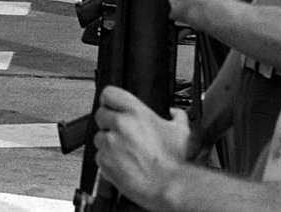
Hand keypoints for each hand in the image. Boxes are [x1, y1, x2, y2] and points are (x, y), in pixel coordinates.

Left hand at [94, 86, 189, 208]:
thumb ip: (177, 116)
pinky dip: (107, 159)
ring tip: (125, 151)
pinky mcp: (104, 161)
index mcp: (136, 113)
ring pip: (99, 136)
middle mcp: (120, 125)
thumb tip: (174, 112)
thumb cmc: (174, 161)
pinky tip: (122, 163)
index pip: (109, 93)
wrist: (169, 187)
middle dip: (109, 122)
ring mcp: (110, 143)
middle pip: (101, 114)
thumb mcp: (181, 132)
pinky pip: (99, 155)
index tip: (112, 105)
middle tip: (120, 132)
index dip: (110, 100)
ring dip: (108, 142)